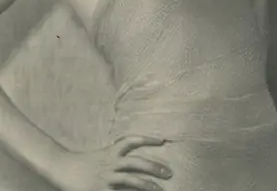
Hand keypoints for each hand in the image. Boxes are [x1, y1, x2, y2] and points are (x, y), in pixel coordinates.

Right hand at [54, 136, 171, 190]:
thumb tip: (131, 163)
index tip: (162, 141)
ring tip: (160, 189)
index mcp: (111, 152)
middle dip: (154, 167)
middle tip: (169, 173)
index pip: (131, 141)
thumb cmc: (81, 162)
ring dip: (147, 185)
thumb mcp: (101, 156)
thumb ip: (115, 158)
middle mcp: (111, 163)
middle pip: (137, 163)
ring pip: (132, 180)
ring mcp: (106, 178)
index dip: (147, 140)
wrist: (60, 167)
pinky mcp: (99, 190)